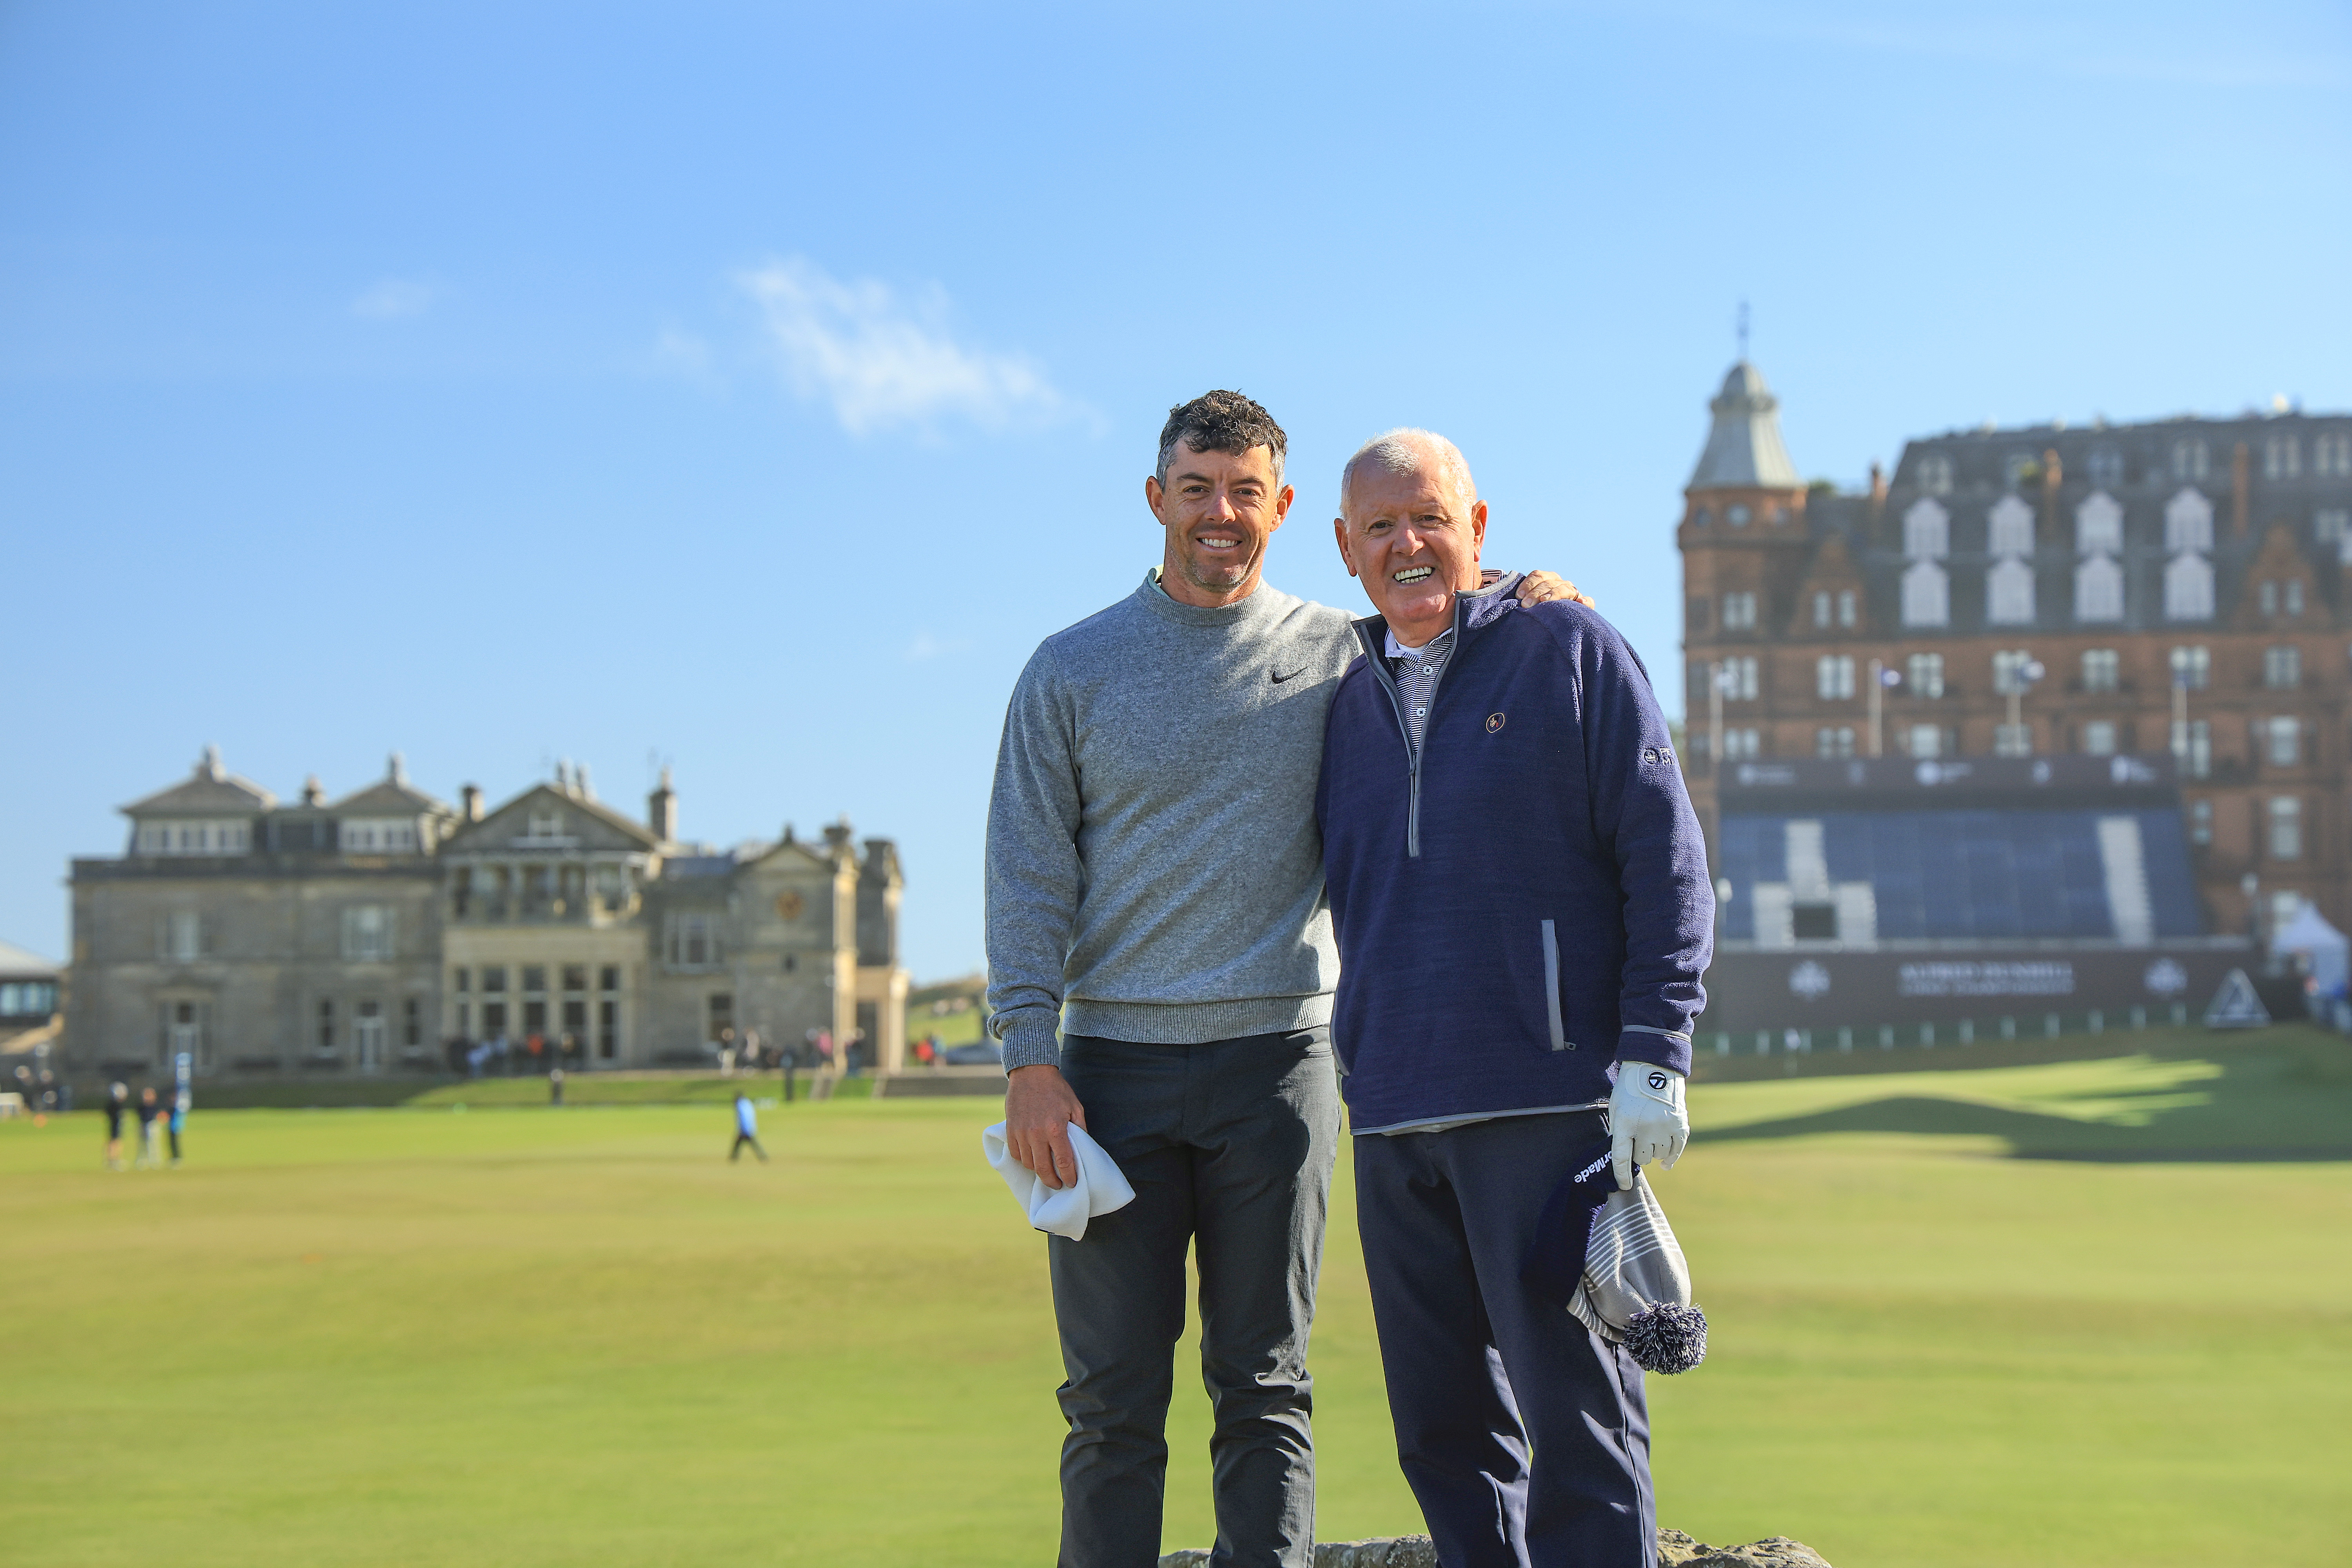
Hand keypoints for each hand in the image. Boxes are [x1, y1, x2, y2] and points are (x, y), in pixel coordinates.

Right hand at [1005, 1064, 1087, 1190]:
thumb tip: (1082, 1148)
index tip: (1072, 1183)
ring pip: (1028, 1163)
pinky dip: (1023, 1159)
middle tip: (1058, 1185)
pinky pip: (1015, 1153)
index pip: (1064, 1162)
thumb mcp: (1075, 1106)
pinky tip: (1031, 1158)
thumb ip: (1080, 1129)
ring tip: (1046, 1171)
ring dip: (1038, 1171)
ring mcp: (1021, 1132)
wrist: (1031, 1072)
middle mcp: (1036, 1133)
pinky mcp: (1010, 1129)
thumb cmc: (1056, 1089)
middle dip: (1052, 1181)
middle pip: (1043, 1169)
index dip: (1069, 1176)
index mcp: (1056, 1128)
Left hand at [1516, 569, 1594, 608]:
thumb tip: (1510, 598)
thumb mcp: (1528, 602)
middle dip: (1536, 593)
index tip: (1518, 596)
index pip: (1538, 575)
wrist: (1555, 624)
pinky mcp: (1583, 605)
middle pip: (1549, 583)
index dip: (1528, 584)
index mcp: (1547, 579)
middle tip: (1525, 605)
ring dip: (1554, 594)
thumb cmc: (1536, 612)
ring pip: (1565, 589)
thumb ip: (1521, 597)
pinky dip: (1586, 601)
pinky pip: (1588, 601)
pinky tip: (1581, 603)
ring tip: (1545, 601)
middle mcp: (1560, 584)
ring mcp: (1573, 593)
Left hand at [1607, 1063, 1687, 1189]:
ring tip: (1650, 1137)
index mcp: (1625, 1122)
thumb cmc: (1630, 1089)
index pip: (1621, 1157)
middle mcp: (1645, 1127)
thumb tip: (1623, 1157)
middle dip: (1638, 1153)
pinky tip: (1666, 1164)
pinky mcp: (1680, 1125)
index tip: (1623, 1185)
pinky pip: (1676, 1150)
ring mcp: (1665, 1127)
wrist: (1654, 1066)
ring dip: (1653, 1151)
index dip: (1621, 1175)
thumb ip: (1618, 1132)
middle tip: (1637, 1142)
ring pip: (1658, 1155)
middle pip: (1641, 1158)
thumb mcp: (1616, 1107)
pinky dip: (1671, 1158)